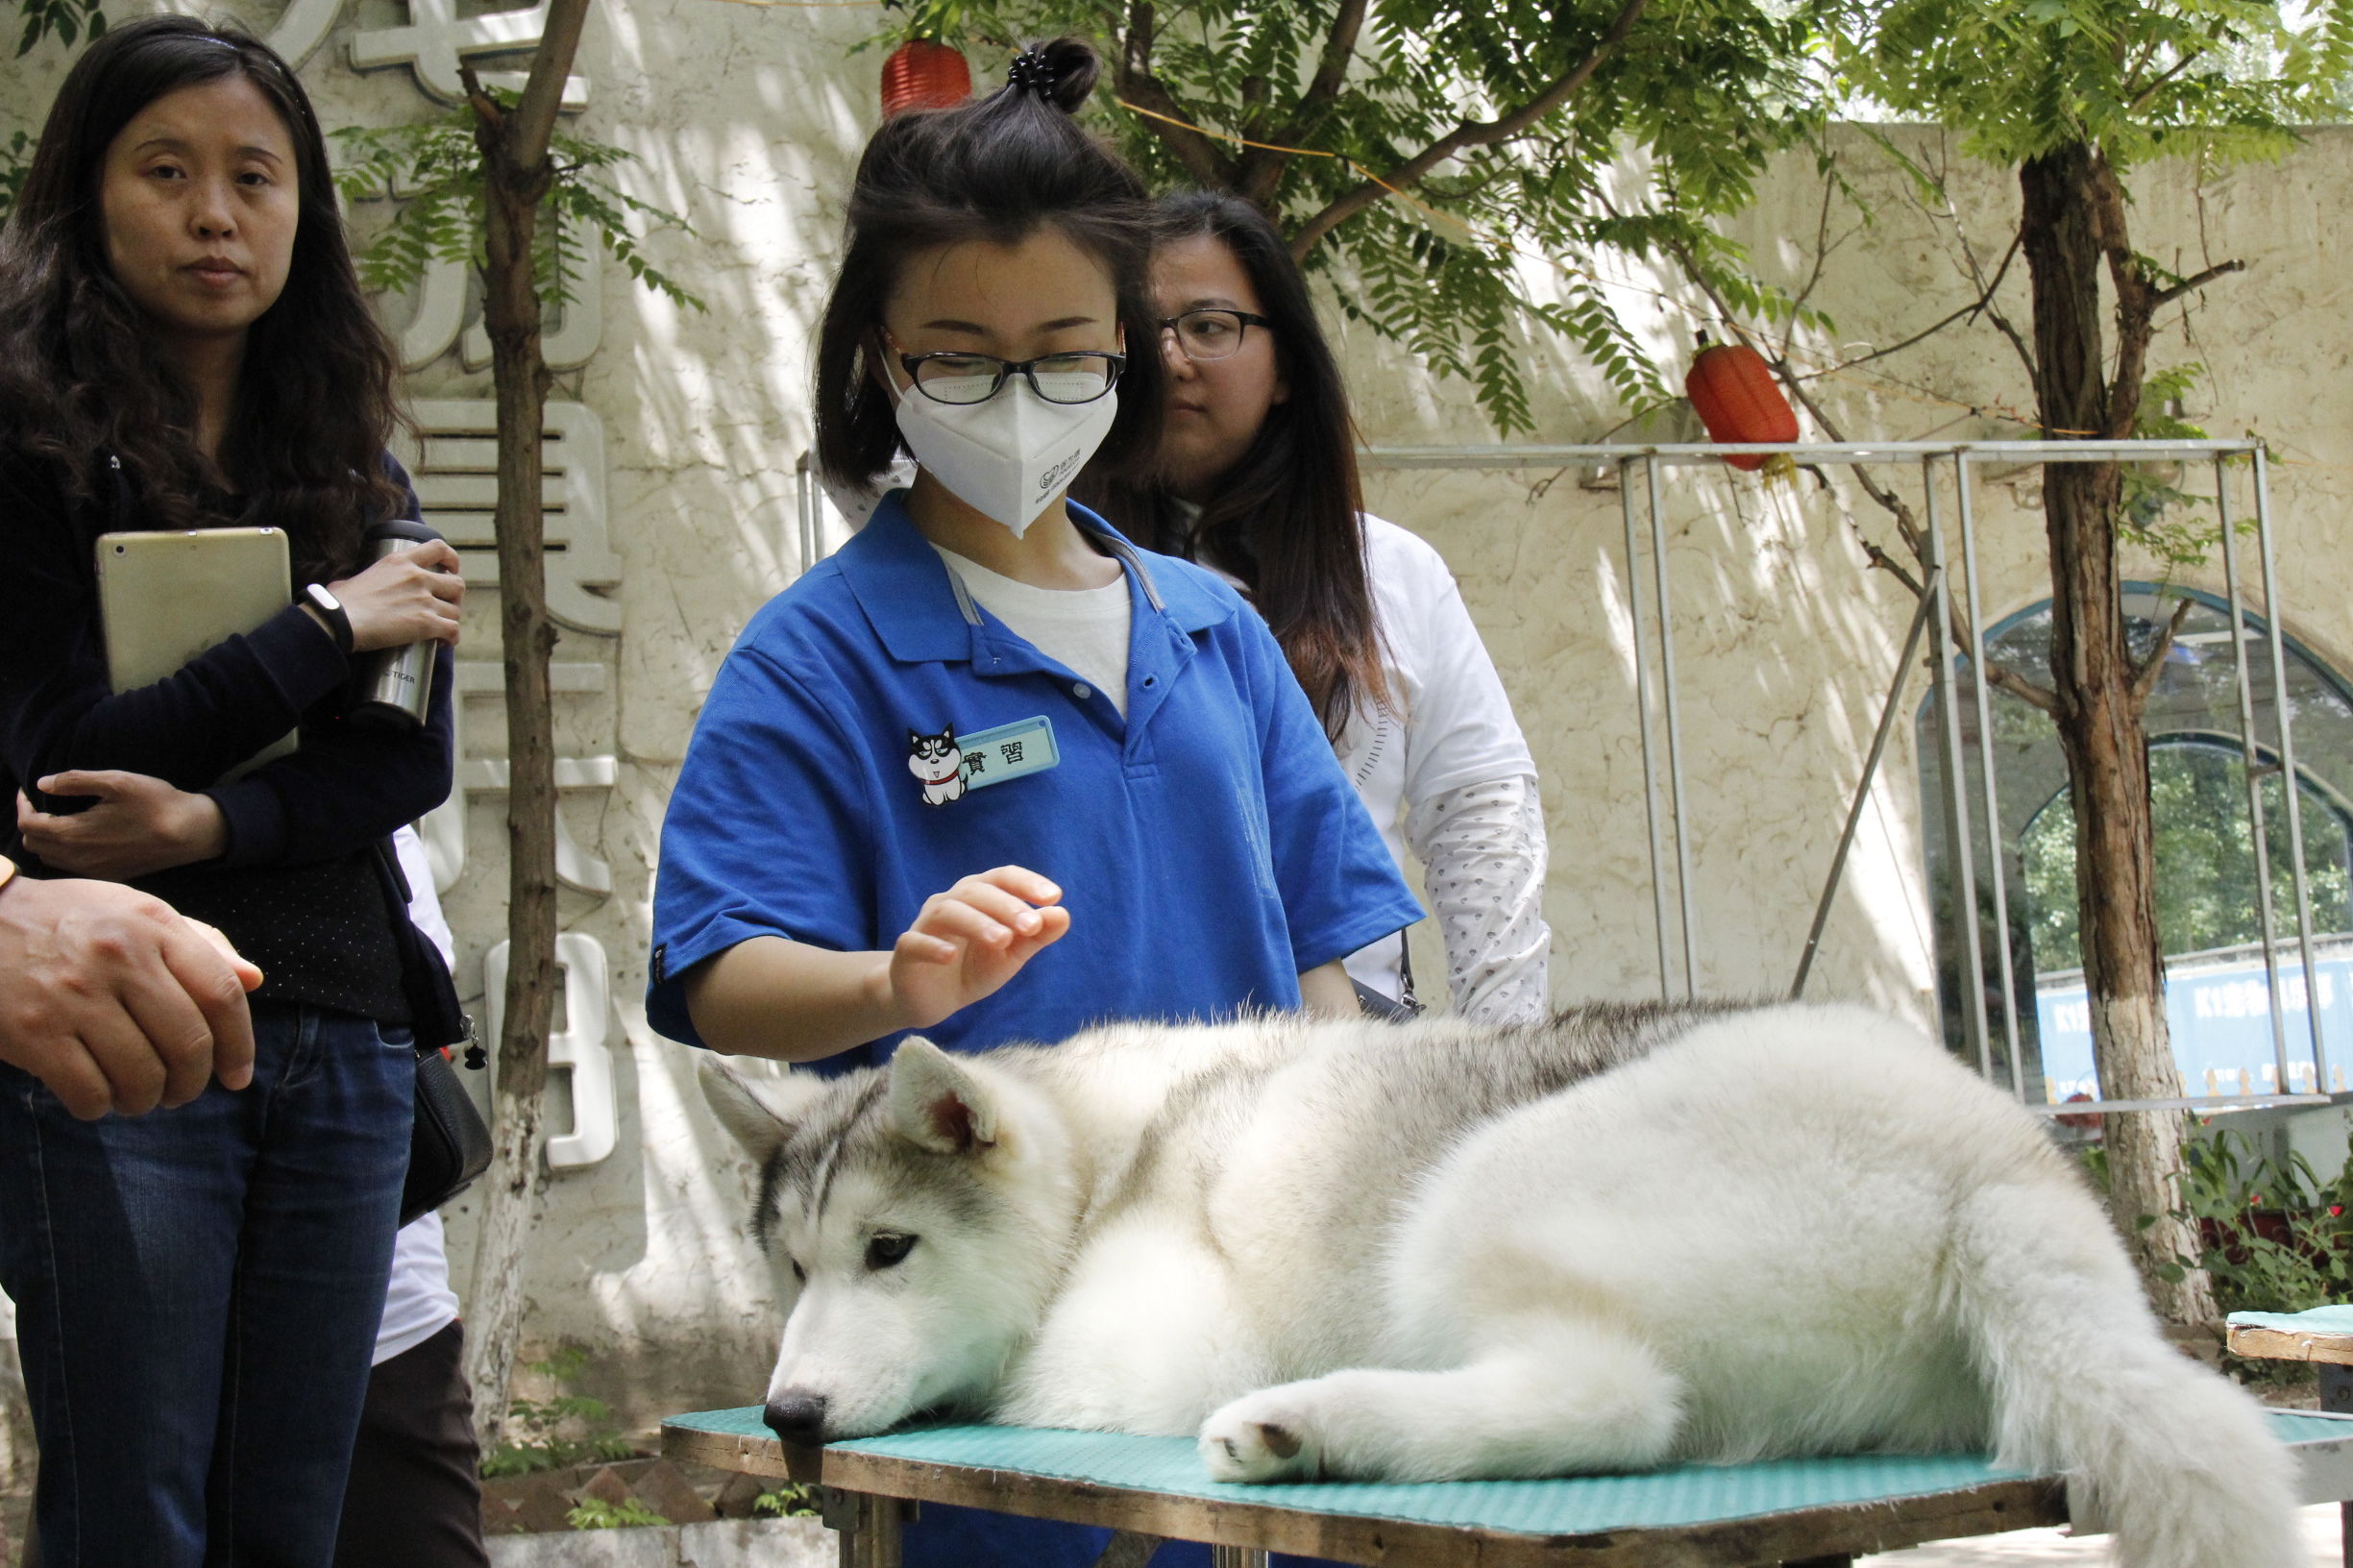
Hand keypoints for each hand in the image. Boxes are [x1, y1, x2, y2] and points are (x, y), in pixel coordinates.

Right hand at [0, 872, 261, 1117]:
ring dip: (148, 1100)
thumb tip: (255, 979)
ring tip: (140, 1096)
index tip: (238, 1075)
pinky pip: (90, 1092)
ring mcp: (74, 995)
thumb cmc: (64, 920)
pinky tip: (96, 1098)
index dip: (240, 1043)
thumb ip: (198, 943)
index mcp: (152, 924)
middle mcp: (119, 957)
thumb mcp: (133, 912)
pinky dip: (100, 1107)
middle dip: (193, 1083)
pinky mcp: (33, 1032)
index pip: (222, 993)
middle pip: (189, 1043)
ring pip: (143, 1076)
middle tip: (182, 1093)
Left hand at [20, 772, 228, 878]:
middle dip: (30, 823)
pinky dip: (62, 852)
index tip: (28, 791)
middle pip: (34, 845)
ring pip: (50, 859)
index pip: (28, 824)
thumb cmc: (156, 803)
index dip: (23, 806)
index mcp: (75, 834)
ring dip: (45, 839)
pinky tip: (78, 836)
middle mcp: (78, 858)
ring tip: (56, 819)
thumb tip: (42, 783)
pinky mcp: (108, 875)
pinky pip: (70, 867)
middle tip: (40, 804)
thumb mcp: (117, 781)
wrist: (191, 833)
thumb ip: (75, 781)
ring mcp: (93, 870)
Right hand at [328, 539, 464, 652]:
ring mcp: (424, 600)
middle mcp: (417, 577)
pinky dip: (452, 637)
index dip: (451, 559)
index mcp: (400, 561)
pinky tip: (443, 642)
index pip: (438, 548)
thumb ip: (362, 581)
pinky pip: (453, 630)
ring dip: (450, 620)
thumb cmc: (340, 602)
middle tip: (444, 607)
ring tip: (440, 629)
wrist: (340, 621)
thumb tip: (347, 588)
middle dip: (455, 598)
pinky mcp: (426, 623)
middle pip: (457, 584)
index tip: (450, 570)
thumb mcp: (353, 579)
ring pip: (456, 610)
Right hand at [886, 866, 1069, 1030]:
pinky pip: (914, 941)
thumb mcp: (1010, 955)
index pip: (1003, 877)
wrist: (931, 999)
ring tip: (1001, 940)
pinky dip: (932, 946)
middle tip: (1031, 926)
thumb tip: (1063, 914)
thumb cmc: (972, 967)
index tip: (1053, 897)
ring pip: (948, 912)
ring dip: (977, 923)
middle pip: (976, 892)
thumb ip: (1036, 936)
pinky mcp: (906, 951)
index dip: (1027, 883)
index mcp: (978, 897)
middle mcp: (950, 902)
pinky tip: (949, 956)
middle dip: (1007, 906)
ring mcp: (925, 924)